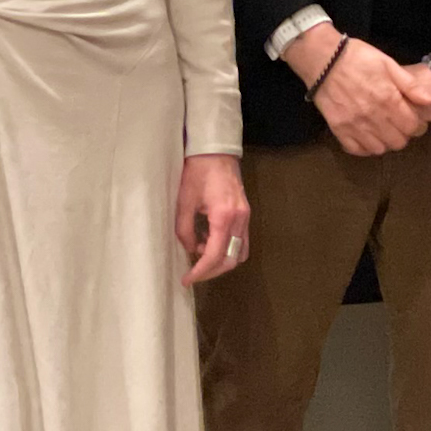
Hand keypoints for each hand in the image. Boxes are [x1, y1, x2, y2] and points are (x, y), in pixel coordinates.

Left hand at [177, 154, 250, 285]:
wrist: (215, 151)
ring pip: (240, 253)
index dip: (201, 271)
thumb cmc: (197, 172)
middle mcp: (240, 220)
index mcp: (224, 216)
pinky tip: (208, 241)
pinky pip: (241, 241)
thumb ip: (184, 229)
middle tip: (193, 274)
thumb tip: (188, 249)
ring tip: (199, 257)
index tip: (187, 280)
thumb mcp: (184, 201)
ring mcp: (246, 217)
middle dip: (212, 271)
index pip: (215, 255)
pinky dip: (226, 248)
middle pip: (232, 259)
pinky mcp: (245, 213)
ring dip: (221, 261)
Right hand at [283, 26, 429, 156]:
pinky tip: (365, 136)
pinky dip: (363, 147)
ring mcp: (354, 125)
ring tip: (382, 130)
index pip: (413, 127)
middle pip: (398, 142)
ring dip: (384, 142)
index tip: (414, 119)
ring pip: (378, 149)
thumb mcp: (388, 64)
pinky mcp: (338, 128)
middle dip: (403, 135)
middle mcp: (373, 117)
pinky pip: (355, 149)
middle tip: (398, 124)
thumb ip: (411, 85)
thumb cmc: (358, 57)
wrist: (322, 59)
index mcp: (389, 100)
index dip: (417, 125)